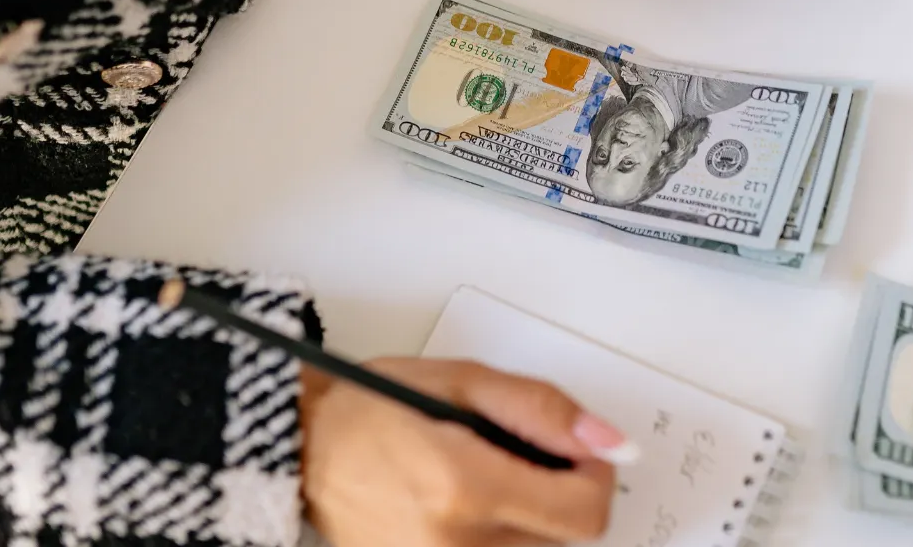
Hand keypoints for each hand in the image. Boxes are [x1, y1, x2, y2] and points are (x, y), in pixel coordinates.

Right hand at [299, 358, 631, 546]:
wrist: (302, 448)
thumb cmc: (371, 407)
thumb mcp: (463, 381)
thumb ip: (543, 411)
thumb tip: (610, 444)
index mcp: (466, 490)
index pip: (585, 513)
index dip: (596, 477)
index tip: (579, 453)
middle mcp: (455, 546)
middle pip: (565, 537)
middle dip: (557, 491)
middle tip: (516, 455)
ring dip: (529, 517)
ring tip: (482, 478)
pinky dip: (497, 536)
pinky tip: (469, 509)